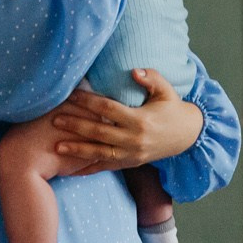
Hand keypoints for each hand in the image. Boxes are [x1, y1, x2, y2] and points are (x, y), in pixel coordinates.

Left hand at [51, 70, 201, 174]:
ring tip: (57, 147)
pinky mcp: (131, 163)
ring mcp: (132, 154)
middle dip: (76, 126)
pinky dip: (89, 169)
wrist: (188, 136)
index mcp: (140, 119)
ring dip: (78, 150)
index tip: (71, 95)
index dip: (88, 102)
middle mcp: (134, 139)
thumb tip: (134, 71)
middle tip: (54, 121)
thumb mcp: (166, 90)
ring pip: (100, 153)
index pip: (108, 108)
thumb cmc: (172, 108)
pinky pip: (107, 167)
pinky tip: (71, 170)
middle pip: (99, 132)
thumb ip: (151, 78)